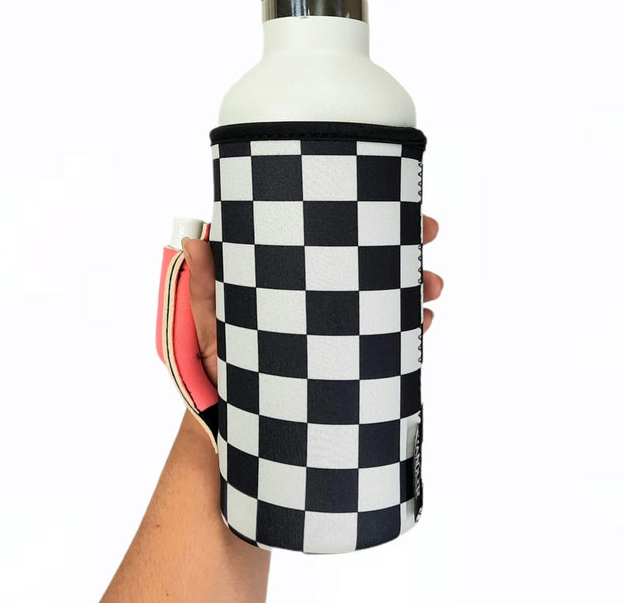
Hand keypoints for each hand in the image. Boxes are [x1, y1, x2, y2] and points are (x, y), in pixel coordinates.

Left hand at [182, 215, 443, 385]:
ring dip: (414, 288)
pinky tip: (423, 324)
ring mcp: (334, 329)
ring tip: (431, 289)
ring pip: (384, 299)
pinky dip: (407, 329)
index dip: (365, 218)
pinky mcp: (344, 359)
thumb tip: (193, 239)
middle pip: (367, 264)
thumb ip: (208, 287)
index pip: (331, 241)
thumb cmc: (218, 366)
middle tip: (428, 233)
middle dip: (404, 245)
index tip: (395, 204)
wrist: (231, 420)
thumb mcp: (212, 324)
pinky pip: (384, 339)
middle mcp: (317, 299)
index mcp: (291, 281)